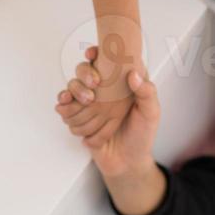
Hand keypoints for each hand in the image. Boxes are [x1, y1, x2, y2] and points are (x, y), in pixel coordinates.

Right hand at [55, 34, 146, 148]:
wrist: (127, 162)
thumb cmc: (142, 135)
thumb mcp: (151, 113)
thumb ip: (147, 93)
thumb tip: (134, 74)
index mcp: (123, 82)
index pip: (107, 59)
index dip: (98, 52)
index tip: (92, 53)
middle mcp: (105, 88)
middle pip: (86, 69)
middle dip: (84, 72)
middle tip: (93, 83)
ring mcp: (91, 102)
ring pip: (73, 86)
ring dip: (73, 90)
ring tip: (78, 99)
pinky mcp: (80, 116)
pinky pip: (66, 107)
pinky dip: (64, 106)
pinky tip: (64, 106)